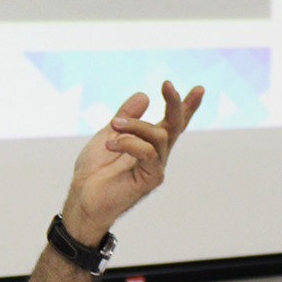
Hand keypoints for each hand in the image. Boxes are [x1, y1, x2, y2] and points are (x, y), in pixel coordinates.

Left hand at [61, 81, 203, 243]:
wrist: (82, 196)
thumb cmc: (94, 170)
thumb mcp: (108, 134)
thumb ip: (125, 116)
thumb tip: (144, 96)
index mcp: (147, 143)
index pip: (172, 122)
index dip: (186, 106)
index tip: (199, 89)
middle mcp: (156, 154)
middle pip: (175, 125)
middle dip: (175, 103)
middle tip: (167, 84)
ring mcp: (155, 167)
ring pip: (159, 135)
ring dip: (135, 125)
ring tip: (114, 125)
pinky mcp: (150, 179)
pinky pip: (148, 153)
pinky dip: (129, 143)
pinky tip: (110, 144)